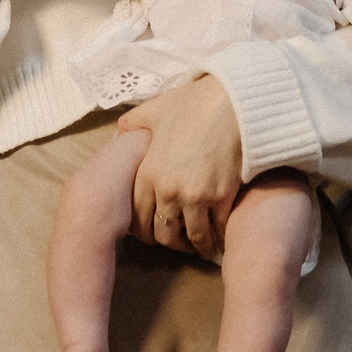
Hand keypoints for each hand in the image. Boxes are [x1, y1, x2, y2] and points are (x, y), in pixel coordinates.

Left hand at [118, 75, 241, 259]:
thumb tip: (120, 132)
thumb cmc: (192, 104)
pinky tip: (222, 239)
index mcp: (148, 173)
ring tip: (203, 249)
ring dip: (197, 247)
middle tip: (180, 244)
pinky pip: (218, 229)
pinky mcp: (221, 197)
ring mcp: (195, 196)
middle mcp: (168, 191)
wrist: (231, 102)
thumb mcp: (154, 110)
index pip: (139, 218)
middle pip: (164, 233)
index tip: (154, 234)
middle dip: (172, 243)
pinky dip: (219, 238)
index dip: (145, 231)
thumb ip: (133, 124)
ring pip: (192, 237)